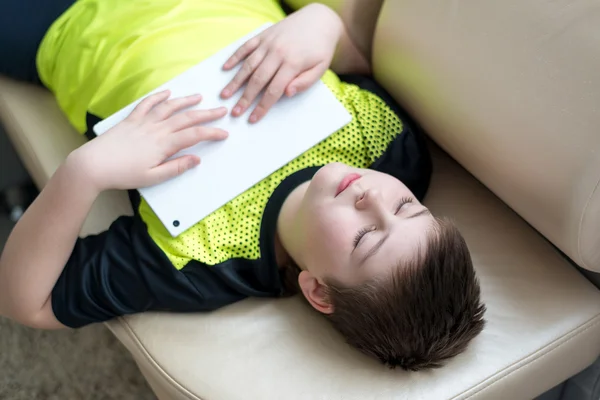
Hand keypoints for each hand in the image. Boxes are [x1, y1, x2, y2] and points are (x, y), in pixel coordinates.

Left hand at [71, 90, 227, 190]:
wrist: (93, 165)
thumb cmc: (123, 175)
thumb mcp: (153, 178)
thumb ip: (176, 167)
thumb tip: (196, 159)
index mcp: (164, 144)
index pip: (194, 135)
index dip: (212, 133)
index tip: (224, 133)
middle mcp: (156, 129)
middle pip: (186, 118)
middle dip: (206, 114)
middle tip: (221, 110)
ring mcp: (143, 122)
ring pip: (169, 107)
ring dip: (186, 101)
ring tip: (199, 97)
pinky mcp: (131, 120)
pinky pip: (147, 104)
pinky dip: (158, 97)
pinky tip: (167, 93)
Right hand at [220, 3, 341, 122]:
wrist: (319, 19)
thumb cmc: (320, 48)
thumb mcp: (321, 67)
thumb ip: (305, 82)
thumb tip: (287, 93)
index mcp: (293, 63)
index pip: (274, 90)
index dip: (262, 106)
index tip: (252, 118)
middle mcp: (277, 52)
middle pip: (257, 80)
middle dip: (245, 98)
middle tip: (234, 112)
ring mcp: (268, 42)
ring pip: (248, 65)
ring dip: (235, 81)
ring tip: (225, 95)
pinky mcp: (263, 35)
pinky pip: (245, 46)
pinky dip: (234, 57)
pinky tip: (226, 68)